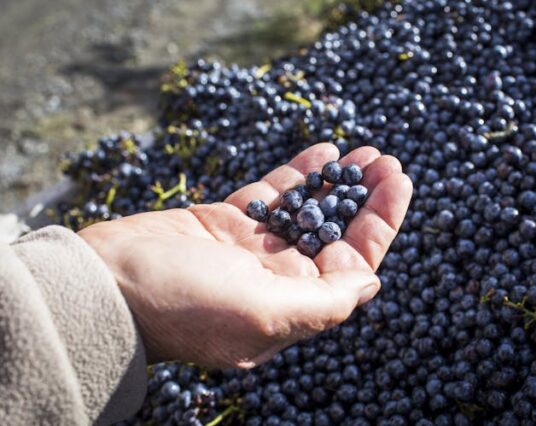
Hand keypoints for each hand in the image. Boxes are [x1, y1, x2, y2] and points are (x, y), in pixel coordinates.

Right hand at [79, 144, 411, 368]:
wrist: (107, 283)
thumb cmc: (182, 305)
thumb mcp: (262, 314)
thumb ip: (323, 303)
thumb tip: (372, 285)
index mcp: (293, 306)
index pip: (354, 264)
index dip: (381, 222)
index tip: (399, 182)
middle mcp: (278, 280)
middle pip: (337, 234)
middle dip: (365, 198)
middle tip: (387, 161)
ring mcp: (253, 249)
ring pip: (309, 211)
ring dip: (337, 182)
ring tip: (363, 152)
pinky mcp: (228, 223)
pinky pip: (273, 195)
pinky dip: (298, 174)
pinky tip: (323, 151)